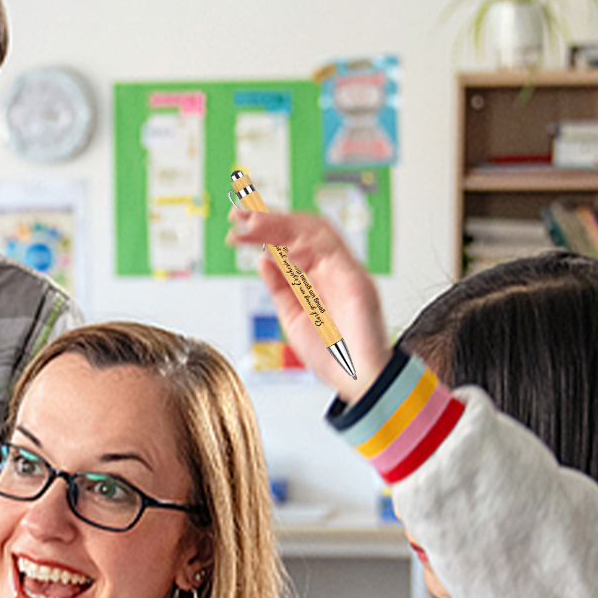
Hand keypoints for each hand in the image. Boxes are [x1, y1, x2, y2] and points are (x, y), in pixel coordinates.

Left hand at [227, 209, 393, 405]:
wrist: (359, 382)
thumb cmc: (334, 355)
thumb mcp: (294, 318)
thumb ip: (280, 289)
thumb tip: (263, 260)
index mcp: (318, 278)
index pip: (291, 243)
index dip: (265, 231)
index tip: (238, 227)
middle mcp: (333, 270)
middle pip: (301, 232)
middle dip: (268, 221)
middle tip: (239, 215)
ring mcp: (346, 273)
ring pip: (315, 233)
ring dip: (281, 225)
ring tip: (252, 223)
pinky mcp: (356, 282)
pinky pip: (331, 252)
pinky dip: (304, 244)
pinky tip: (279, 245)